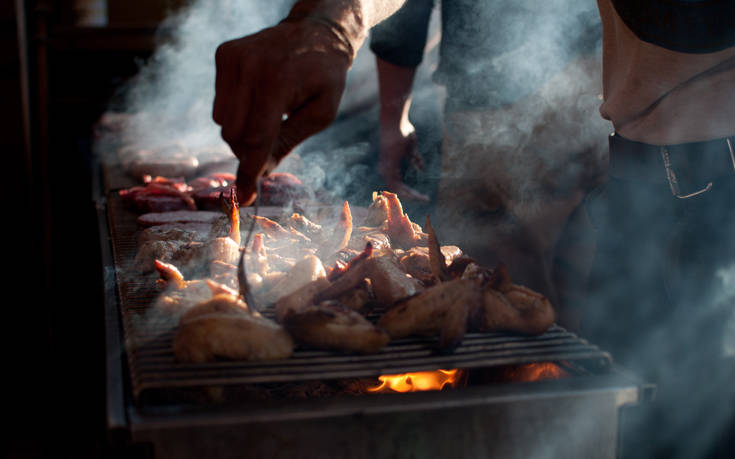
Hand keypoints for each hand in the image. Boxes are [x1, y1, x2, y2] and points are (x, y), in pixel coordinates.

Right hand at [213, 19, 351, 204]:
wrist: (316, 31)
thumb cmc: (324, 76)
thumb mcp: (321, 114)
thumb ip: (288, 141)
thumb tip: (260, 171)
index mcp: (278, 82)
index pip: (255, 137)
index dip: (249, 170)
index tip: (246, 196)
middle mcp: (249, 67)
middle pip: (234, 134)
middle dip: (249, 151)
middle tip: (270, 148)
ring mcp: (233, 58)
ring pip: (222, 121)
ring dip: (242, 131)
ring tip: (269, 117)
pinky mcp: (224, 55)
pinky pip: (220, 103)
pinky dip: (236, 111)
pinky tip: (259, 98)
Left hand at [378, 120, 428, 202]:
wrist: (395, 122)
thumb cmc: (402, 131)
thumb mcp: (411, 148)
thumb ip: (414, 158)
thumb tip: (421, 168)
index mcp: (390, 166)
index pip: (398, 184)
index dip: (409, 191)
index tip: (422, 195)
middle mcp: (386, 170)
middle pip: (398, 190)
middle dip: (412, 196)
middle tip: (426, 199)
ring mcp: (386, 169)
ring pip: (397, 190)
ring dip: (412, 196)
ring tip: (424, 199)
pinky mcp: (388, 167)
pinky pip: (396, 185)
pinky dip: (407, 192)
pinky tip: (416, 195)